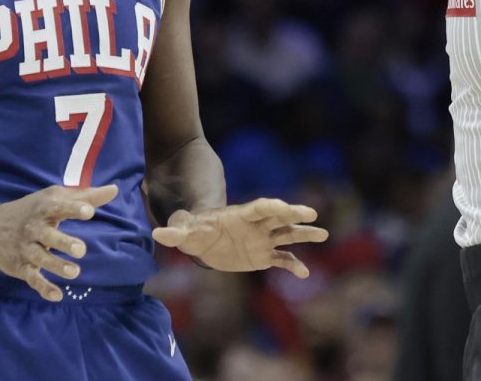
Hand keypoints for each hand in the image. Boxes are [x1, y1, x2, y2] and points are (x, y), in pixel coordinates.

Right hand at [0, 184, 117, 301]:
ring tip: (74, 273)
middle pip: (48, 235)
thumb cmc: (33, 210)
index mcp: (44, 208)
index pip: (59, 207)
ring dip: (56, 266)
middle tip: (81, 250)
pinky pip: (32, 278)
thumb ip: (85, 196)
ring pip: (40, 258)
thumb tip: (114, 190)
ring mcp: (26, 248)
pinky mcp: (20, 266)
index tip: (89, 212)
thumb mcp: (54, 198)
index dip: (73, 208)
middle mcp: (33, 228)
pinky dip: (43, 288)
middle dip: (64, 243)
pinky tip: (57, 295)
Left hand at [152, 198, 328, 276]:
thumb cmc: (194, 232)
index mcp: (239, 215)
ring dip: (304, 234)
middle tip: (311, 213)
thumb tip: (157, 234)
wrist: (202, 243)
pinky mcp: (264, 256)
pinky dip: (294, 266)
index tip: (284, 206)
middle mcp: (256, 225)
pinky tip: (305, 274)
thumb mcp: (184, 233)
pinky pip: (282, 259)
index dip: (270, 206)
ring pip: (287, 235)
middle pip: (278, 217)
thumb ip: (174, 233)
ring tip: (324, 234)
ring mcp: (262, 239)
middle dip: (294, 214)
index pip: (258, 207)